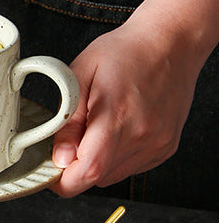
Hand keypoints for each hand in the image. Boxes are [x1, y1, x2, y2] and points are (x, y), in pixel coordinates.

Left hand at [50, 17, 199, 196]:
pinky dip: (116, 159)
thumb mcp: (80, 76)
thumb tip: (59, 158)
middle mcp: (142, 135)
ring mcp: (157, 143)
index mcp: (117, 116)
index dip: (63, 182)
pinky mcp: (166, 147)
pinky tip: (118, 132)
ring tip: (98, 130)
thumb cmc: (124, 53)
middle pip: (97, 178)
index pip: (88, 171)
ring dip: (97, 164)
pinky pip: (131, 168)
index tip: (50, 174)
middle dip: (76, 169)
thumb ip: (67, 122)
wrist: (171, 41)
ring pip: (113, 176)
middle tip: (70, 142)